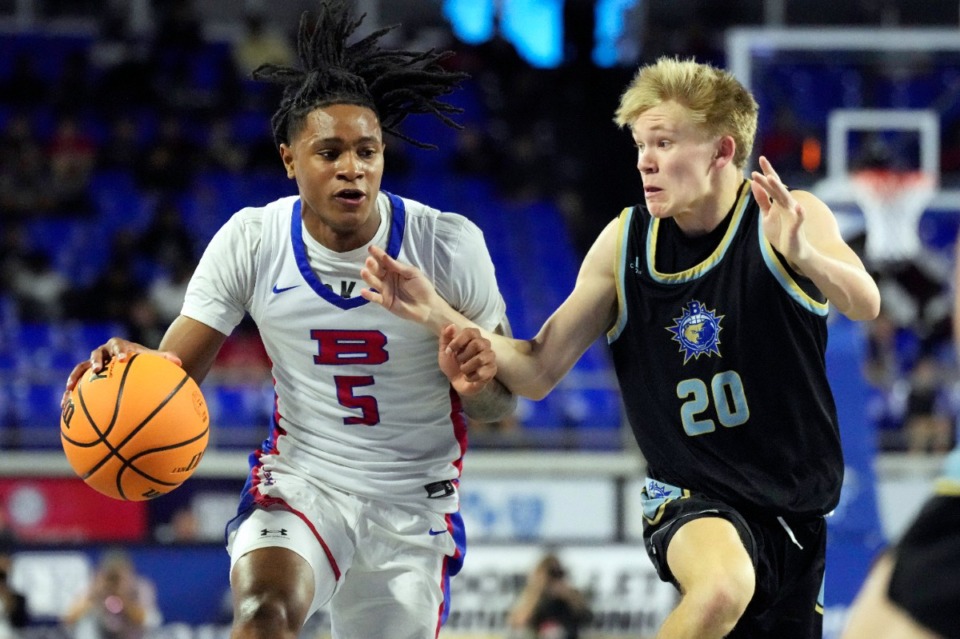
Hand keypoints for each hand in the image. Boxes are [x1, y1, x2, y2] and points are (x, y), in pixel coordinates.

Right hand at [61, 338, 182, 408]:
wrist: (131, 364)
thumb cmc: (144, 362)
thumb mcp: (154, 361)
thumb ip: (165, 359)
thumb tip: (180, 362)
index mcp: (120, 347)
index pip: (118, 346)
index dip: (119, 351)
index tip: (122, 359)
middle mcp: (104, 354)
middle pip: (97, 354)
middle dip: (96, 360)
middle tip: (97, 368)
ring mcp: (93, 365)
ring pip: (81, 369)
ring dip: (75, 377)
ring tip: (69, 388)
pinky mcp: (86, 378)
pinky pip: (76, 386)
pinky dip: (69, 395)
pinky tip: (63, 407)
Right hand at [360, 245, 439, 323]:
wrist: (428, 307)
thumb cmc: (422, 287)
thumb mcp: (413, 273)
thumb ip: (399, 267)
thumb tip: (386, 257)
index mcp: (395, 270)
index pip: (384, 260)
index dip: (378, 254)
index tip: (371, 248)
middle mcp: (387, 278)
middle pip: (377, 270)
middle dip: (372, 265)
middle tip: (369, 261)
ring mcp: (385, 290)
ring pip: (374, 282)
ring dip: (368, 277)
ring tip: (364, 272)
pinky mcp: (385, 301)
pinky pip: (375, 297)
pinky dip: (369, 295)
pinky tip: (363, 291)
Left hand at [439, 325, 496, 395]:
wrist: (457, 382)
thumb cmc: (452, 363)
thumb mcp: (444, 350)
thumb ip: (445, 336)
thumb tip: (451, 325)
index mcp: (473, 336)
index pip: (470, 332)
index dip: (458, 341)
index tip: (449, 350)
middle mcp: (484, 344)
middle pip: (477, 344)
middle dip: (463, 355)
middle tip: (459, 361)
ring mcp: (490, 357)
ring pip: (480, 359)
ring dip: (466, 367)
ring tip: (463, 370)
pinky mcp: (492, 370)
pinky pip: (482, 373)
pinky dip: (470, 377)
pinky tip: (469, 377)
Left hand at [751, 155, 810, 265]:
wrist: (794, 251)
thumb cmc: (781, 232)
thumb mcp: (767, 215)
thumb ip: (762, 201)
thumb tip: (755, 184)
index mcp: (778, 203)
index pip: (772, 185)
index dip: (766, 172)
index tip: (760, 158)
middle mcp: (786, 205)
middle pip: (777, 188)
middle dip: (769, 175)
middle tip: (762, 162)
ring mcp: (793, 215)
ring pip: (786, 199)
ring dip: (779, 188)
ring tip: (772, 178)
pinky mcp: (796, 227)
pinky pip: (799, 219)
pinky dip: (799, 213)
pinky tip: (798, 207)